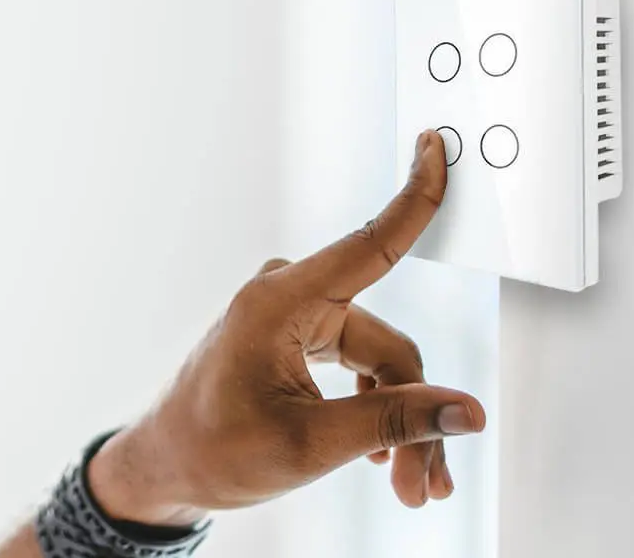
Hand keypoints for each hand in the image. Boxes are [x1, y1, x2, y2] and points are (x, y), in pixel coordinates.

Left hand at [87, 129, 485, 525]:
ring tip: (412, 488)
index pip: (369, 243)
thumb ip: (393, 421)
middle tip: (428, 486)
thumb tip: (465, 411)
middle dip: (415, 416)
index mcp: (280, 303)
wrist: (168, 467)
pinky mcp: (300, 339)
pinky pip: (361, 368)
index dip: (413, 197)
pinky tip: (385, 460)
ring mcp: (296, 318)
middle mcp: (290, 298)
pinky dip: (377, 414)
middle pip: (390, 348)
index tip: (435, 145)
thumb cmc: (213, 448)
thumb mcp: (309, 444)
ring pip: (382, 365)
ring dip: (400, 425)